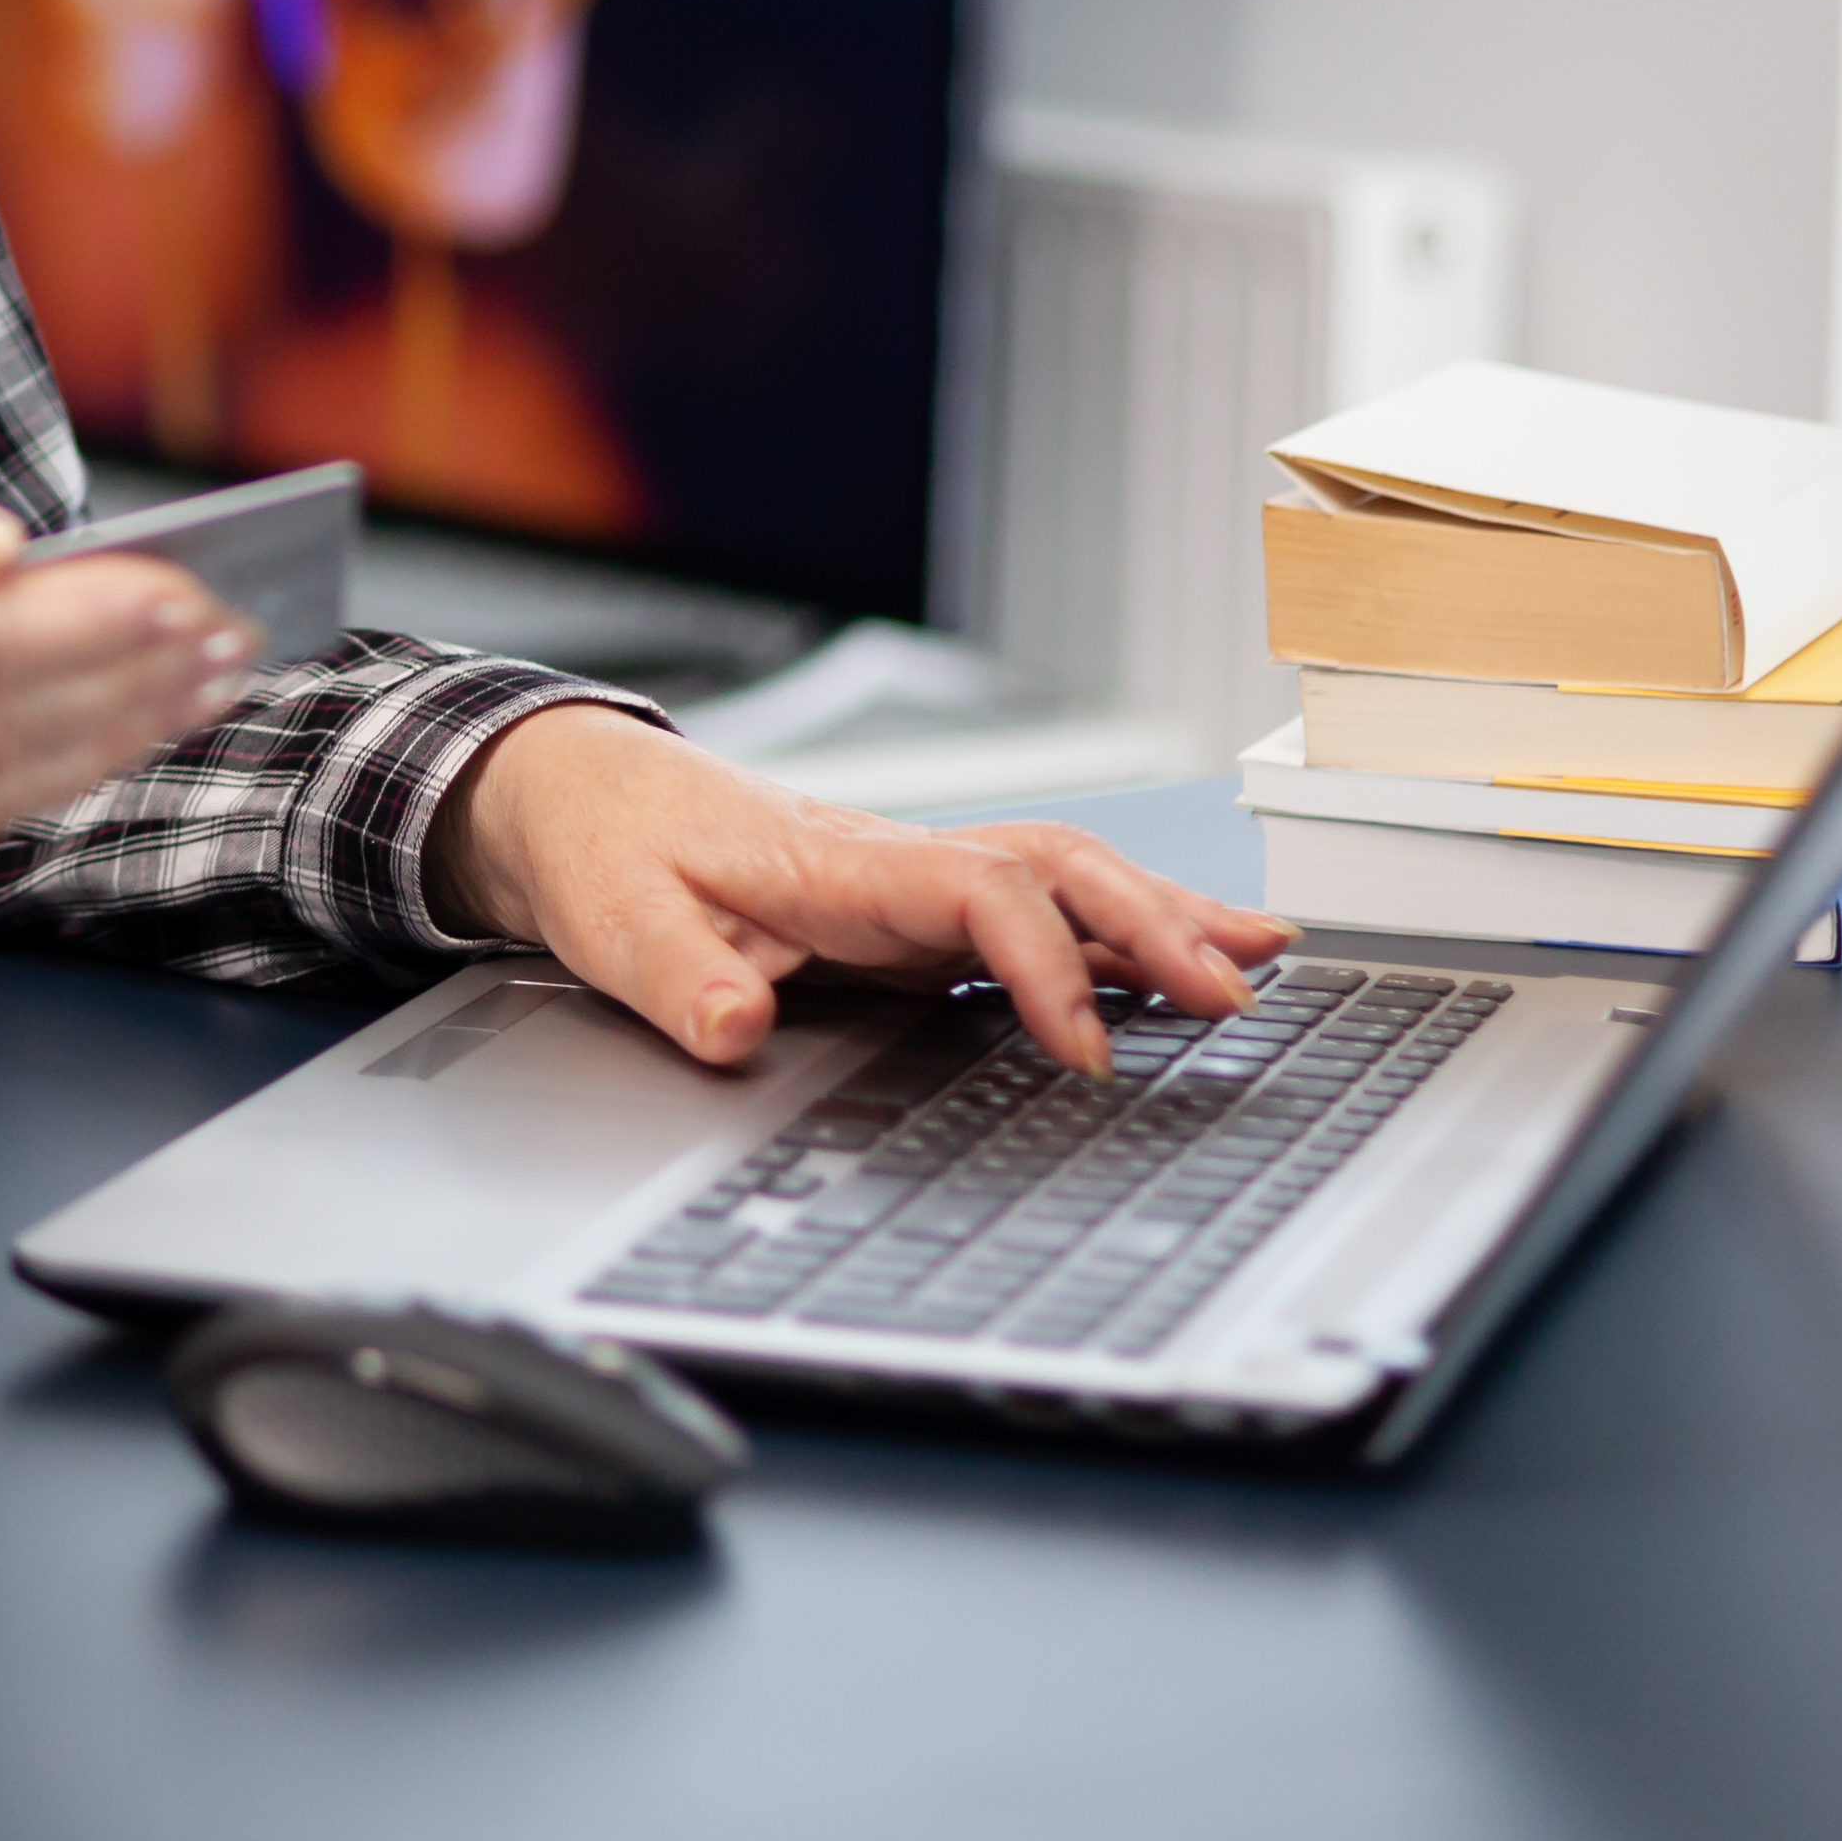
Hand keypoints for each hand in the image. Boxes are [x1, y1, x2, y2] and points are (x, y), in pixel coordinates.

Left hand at [425, 704, 1291, 1079]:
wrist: (579, 790)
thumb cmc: (604, 848)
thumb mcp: (611, 922)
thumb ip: (675, 980)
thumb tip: (733, 1031)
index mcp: (837, 862)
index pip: (979, 893)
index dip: (1044, 966)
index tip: (1085, 1049)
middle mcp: (897, 858)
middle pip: (1057, 867)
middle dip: (1154, 927)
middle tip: (1236, 997)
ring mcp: (916, 876)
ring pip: (1067, 875)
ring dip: (1164, 914)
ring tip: (1262, 963)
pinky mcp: (918, 905)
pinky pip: (1043, 904)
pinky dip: (1126, 927)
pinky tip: (1189, 954)